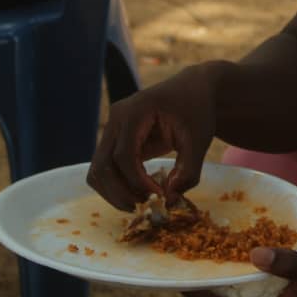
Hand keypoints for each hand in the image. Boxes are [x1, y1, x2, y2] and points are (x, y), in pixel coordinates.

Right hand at [87, 63, 223, 209]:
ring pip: (97, 170)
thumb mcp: (200, 138)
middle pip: (101, 166)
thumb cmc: (197, 110)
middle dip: (119, 192)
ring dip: (114, 192)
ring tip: (142, 203)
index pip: (124, 156)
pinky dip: (116, 185)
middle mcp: (117, 118)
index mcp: (136, 111)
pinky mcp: (115, 140)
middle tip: (144, 208)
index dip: (138, 182)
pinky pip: (105, 168)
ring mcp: (112, 129)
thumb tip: (170, 198)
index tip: (159, 197)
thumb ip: (188, 169)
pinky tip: (140, 192)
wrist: (194, 89)